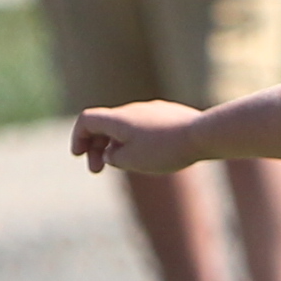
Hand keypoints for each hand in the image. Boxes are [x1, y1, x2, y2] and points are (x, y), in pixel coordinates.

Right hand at [73, 101, 208, 179]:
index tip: (78, 155)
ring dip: (116, 145)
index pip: (87, 120)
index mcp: (118, 119)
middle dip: (96, 147)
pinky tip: (149, 156)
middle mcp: (132, 110)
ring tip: (124, 164)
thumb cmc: (165, 150)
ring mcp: (151, 110)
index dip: (78, 137)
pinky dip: (135, 140)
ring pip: (125, 126)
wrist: (202, 135)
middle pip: (104, 124)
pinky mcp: (168, 114)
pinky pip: (144, 126)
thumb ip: (114, 158)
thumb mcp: (132, 160)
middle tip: (97, 170)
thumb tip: (112, 153)